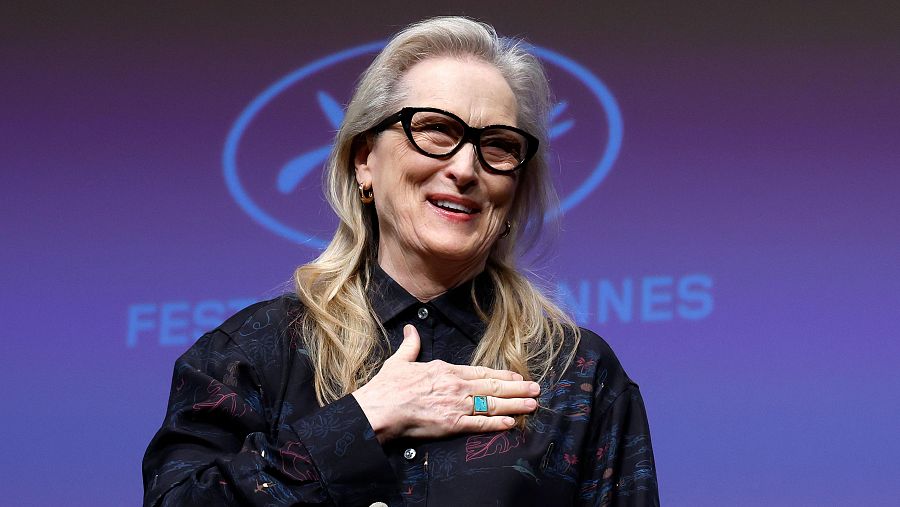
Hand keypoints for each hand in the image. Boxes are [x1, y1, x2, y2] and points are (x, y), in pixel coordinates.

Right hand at [352, 324, 540, 442]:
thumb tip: (410, 329)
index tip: (517, 376)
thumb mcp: (400, 361)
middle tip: (536, 389)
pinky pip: (480, 424)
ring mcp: (456, 405)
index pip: (481, 372)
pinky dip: (497, 424)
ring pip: (492, 404)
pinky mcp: (452, 424)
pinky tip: (512, 423)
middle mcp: (456, 386)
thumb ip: (410, 345)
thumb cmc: (388, 387)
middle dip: (517, 389)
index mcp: (446, 370)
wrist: (380, 409)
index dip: (502, 374)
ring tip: (533, 405)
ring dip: (515, 405)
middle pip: (493, 387)